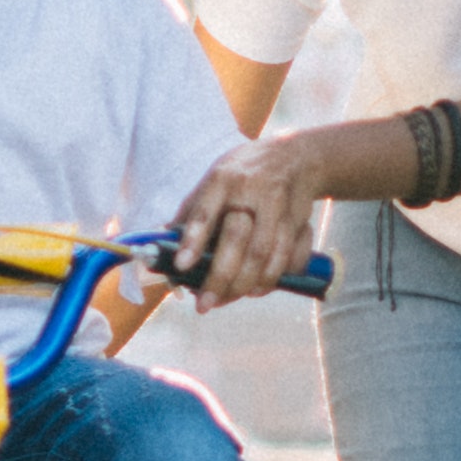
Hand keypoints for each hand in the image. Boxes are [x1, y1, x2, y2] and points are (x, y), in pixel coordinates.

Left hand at [173, 135, 331, 309]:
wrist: (296, 156)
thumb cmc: (243, 174)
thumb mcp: (214, 180)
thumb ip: (191, 211)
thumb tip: (159, 243)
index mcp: (223, 179)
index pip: (205, 212)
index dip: (193, 241)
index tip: (181, 267)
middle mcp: (252, 191)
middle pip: (238, 240)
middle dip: (221, 277)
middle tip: (206, 303)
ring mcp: (280, 207)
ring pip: (266, 254)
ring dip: (248, 283)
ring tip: (230, 299)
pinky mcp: (301, 220)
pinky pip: (291, 256)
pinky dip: (276, 277)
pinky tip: (260, 288)